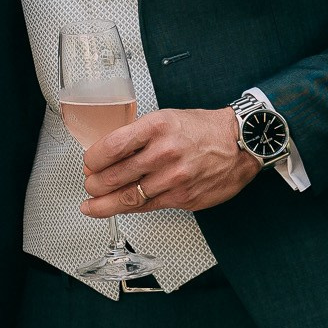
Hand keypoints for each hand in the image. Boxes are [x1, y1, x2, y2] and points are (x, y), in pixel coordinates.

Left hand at [80, 107, 259, 216]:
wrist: (239, 144)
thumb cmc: (202, 129)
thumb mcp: (165, 118)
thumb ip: (138, 136)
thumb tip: (108, 153)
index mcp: (156, 128)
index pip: (113, 146)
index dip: (93, 159)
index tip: (88, 163)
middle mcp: (164, 153)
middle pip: (116, 175)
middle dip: (94, 183)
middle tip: (88, 184)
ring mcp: (175, 178)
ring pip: (129, 196)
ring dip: (105, 203)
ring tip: (92, 205)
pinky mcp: (184, 197)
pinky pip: (149, 206)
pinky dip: (129, 208)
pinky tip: (117, 208)